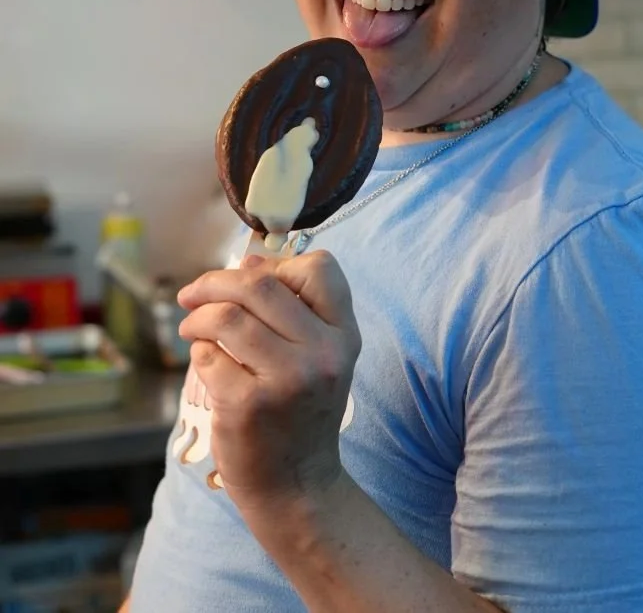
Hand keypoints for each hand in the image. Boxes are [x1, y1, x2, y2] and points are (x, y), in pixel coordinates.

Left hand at [176, 250, 360, 516]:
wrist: (297, 487)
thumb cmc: (300, 412)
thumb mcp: (315, 357)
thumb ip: (290, 308)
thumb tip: (247, 262)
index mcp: (344, 335)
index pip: (320, 268)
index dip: (277, 267)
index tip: (250, 281)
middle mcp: (322, 354)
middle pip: (259, 286)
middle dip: (214, 282)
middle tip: (192, 294)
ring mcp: (286, 381)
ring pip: (227, 317)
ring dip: (198, 317)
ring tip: (191, 328)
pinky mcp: (247, 407)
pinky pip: (207, 356)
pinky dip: (197, 352)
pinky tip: (205, 364)